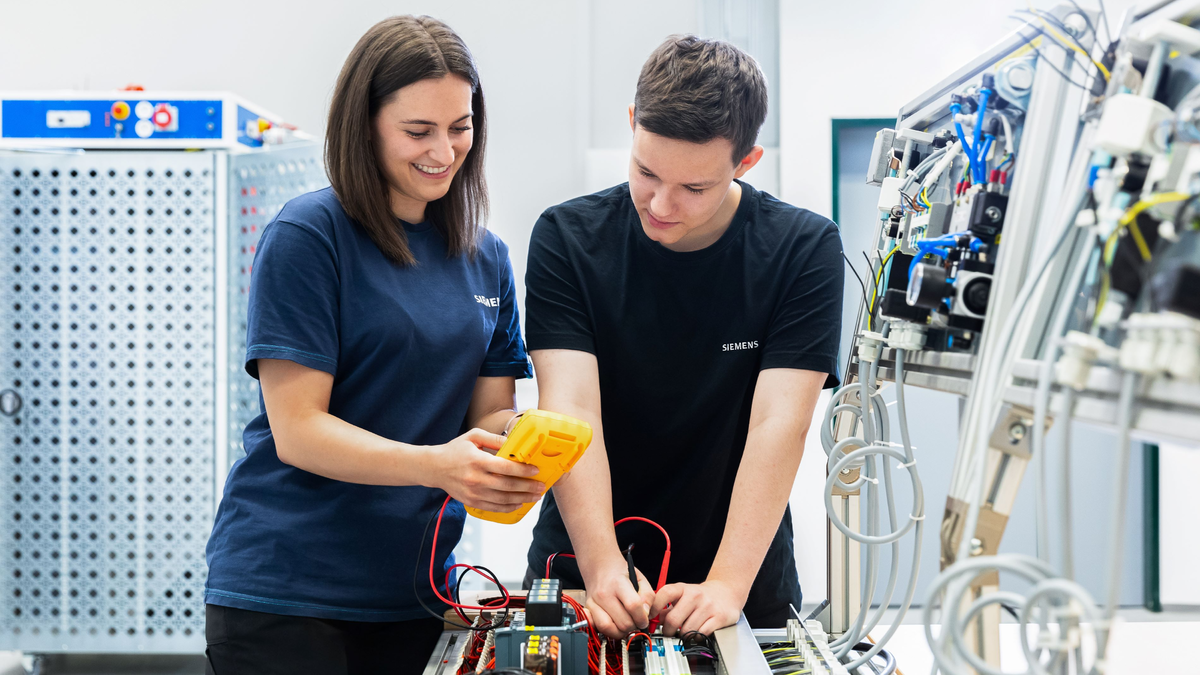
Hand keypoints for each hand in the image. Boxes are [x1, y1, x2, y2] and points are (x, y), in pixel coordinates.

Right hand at [429, 428, 543, 511]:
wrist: (434, 468)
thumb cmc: (454, 450)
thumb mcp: (473, 436)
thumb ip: (494, 439)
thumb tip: (513, 442)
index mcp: (477, 460)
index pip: (505, 468)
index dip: (523, 470)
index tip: (535, 471)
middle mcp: (475, 478)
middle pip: (507, 486)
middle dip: (527, 487)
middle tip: (541, 487)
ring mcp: (473, 492)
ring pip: (502, 500)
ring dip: (521, 499)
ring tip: (534, 497)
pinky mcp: (471, 501)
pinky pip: (493, 508)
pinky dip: (507, 508)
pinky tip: (518, 504)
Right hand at [581, 557, 655, 638]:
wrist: (600, 567)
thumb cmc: (620, 573)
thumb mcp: (640, 578)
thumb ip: (648, 596)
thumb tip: (646, 614)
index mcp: (618, 583)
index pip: (633, 606)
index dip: (642, 617)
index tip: (644, 620)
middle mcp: (603, 594)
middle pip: (623, 622)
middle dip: (633, 626)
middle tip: (636, 621)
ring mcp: (593, 603)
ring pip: (609, 629)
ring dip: (621, 631)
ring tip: (626, 624)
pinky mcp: (588, 609)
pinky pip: (598, 628)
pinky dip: (608, 630)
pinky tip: (614, 624)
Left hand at [650, 579, 744, 635]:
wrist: (727, 592)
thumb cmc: (700, 596)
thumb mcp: (682, 595)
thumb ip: (668, 606)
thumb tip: (655, 619)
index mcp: (683, 588)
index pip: (664, 594)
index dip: (654, 608)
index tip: (650, 618)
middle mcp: (695, 595)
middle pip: (673, 619)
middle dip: (667, 631)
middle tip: (669, 633)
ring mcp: (707, 606)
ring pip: (686, 630)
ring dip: (683, 636)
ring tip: (684, 632)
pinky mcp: (719, 617)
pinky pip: (701, 634)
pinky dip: (696, 638)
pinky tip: (696, 633)